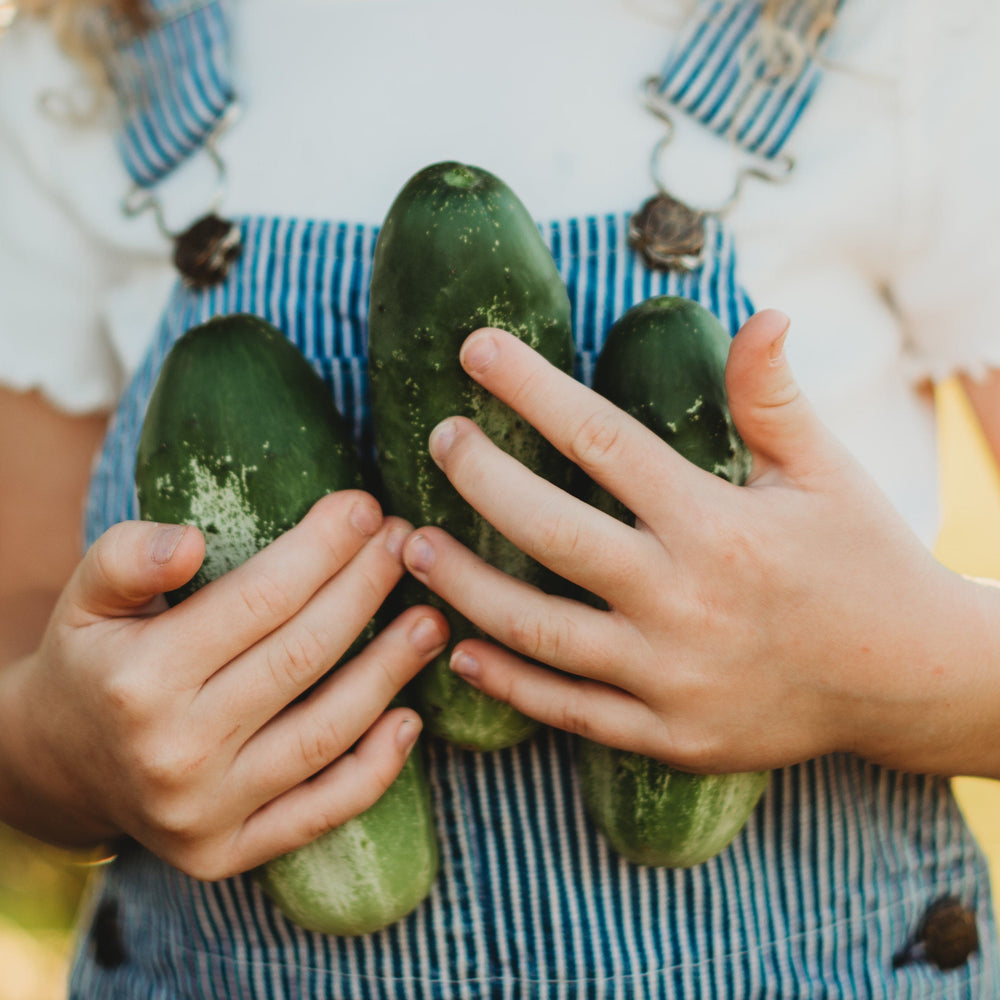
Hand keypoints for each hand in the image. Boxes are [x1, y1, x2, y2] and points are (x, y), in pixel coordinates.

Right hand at [0, 491, 447, 878]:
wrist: (55, 768)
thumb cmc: (90, 664)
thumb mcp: (85, 598)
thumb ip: (126, 559)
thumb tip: (192, 542)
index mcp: (139, 678)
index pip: (261, 598)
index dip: (324, 547)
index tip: (366, 510)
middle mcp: (173, 751)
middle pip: (304, 655)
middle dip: (367, 589)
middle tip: (409, 545)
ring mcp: (204, 811)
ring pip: (326, 732)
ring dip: (391, 672)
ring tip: (433, 620)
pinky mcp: (227, 851)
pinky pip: (320, 811)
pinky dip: (375, 769)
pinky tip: (411, 718)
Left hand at [401, 313, 999, 776]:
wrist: (907, 680)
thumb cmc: (863, 562)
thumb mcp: (825, 473)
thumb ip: (775, 399)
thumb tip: (762, 313)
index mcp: (719, 525)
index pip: (601, 442)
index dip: (530, 388)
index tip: (475, 349)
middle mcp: (685, 600)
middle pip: (551, 531)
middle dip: (480, 478)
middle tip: (439, 439)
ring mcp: (671, 678)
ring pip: (538, 629)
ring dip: (464, 586)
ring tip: (412, 544)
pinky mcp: (669, 737)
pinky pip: (569, 710)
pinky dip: (509, 683)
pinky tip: (460, 650)